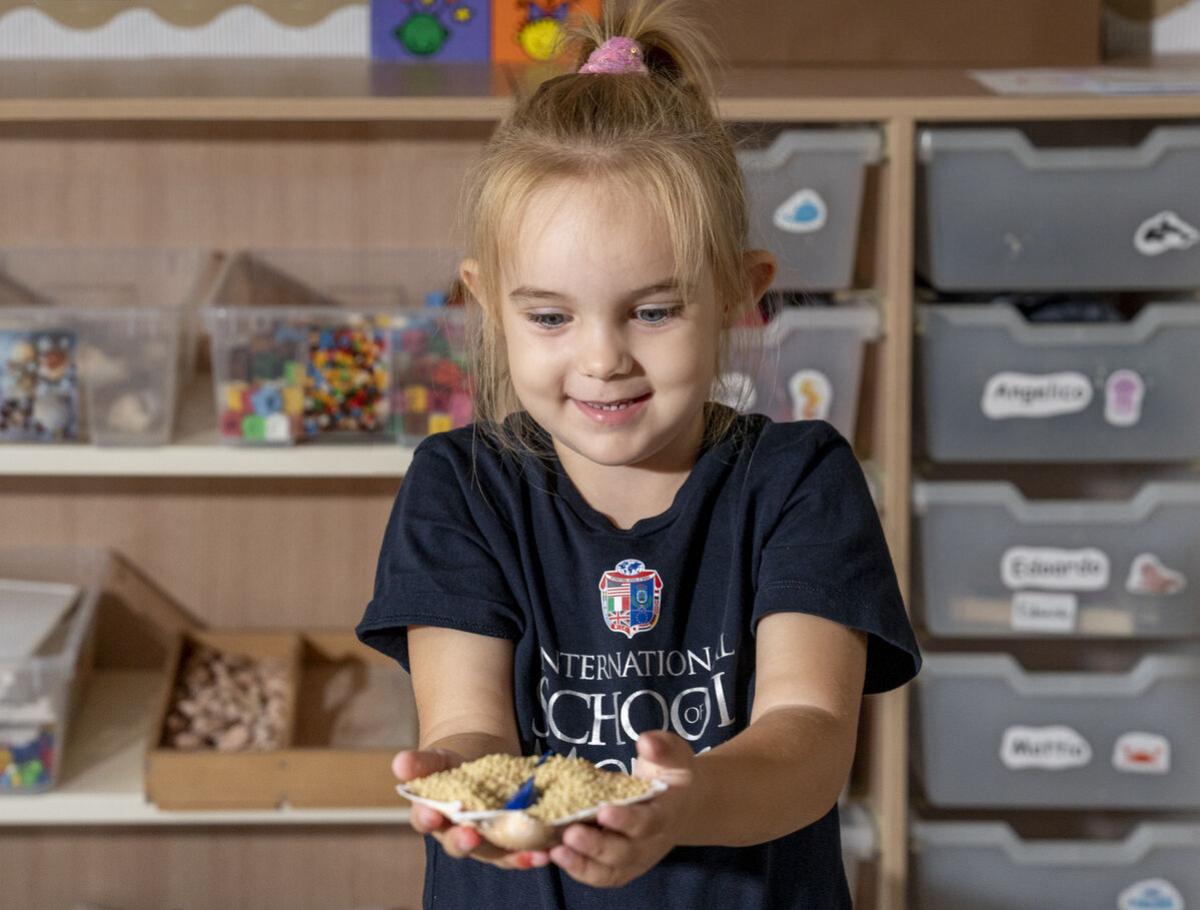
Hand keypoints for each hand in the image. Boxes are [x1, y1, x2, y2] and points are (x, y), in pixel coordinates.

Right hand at [392, 748, 551, 870]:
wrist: (479, 755)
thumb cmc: (452, 760)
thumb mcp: (439, 756)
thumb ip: (422, 763)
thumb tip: (399, 763)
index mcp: (432, 814)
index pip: (425, 820)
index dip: (427, 818)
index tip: (431, 813)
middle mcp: (456, 833)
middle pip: (458, 843)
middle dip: (465, 842)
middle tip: (472, 836)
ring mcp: (485, 840)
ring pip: (493, 853)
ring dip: (510, 856)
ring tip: (529, 854)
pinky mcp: (509, 839)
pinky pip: (518, 851)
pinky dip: (531, 853)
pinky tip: (547, 852)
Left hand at [549, 731, 695, 887]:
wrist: (677, 803)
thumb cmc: (668, 774)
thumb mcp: (671, 754)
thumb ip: (661, 747)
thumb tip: (646, 741)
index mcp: (666, 814)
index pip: (648, 822)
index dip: (626, 820)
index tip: (604, 811)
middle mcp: (651, 843)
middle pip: (624, 853)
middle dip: (596, 846)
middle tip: (570, 834)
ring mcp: (634, 860)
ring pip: (608, 871)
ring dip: (580, 864)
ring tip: (554, 851)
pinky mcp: (617, 867)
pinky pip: (596, 874)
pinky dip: (574, 868)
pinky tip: (549, 856)